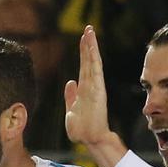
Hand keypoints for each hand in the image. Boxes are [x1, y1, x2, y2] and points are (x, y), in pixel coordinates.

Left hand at [65, 27, 113, 145]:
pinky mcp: (97, 89)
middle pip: (89, 61)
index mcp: (84, 90)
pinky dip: (94, 57)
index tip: (83, 39)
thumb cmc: (81, 129)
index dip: (83, 53)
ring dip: (91, 46)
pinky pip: (95, 70)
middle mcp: (91, 86)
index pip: (84, 67)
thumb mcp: (71, 111)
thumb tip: (70, 82)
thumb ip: (70, 97)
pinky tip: (92, 46)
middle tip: (88, 28)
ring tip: (89, 31)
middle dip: (88, 44)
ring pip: (92, 62)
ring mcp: (94, 87)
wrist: (90, 138)